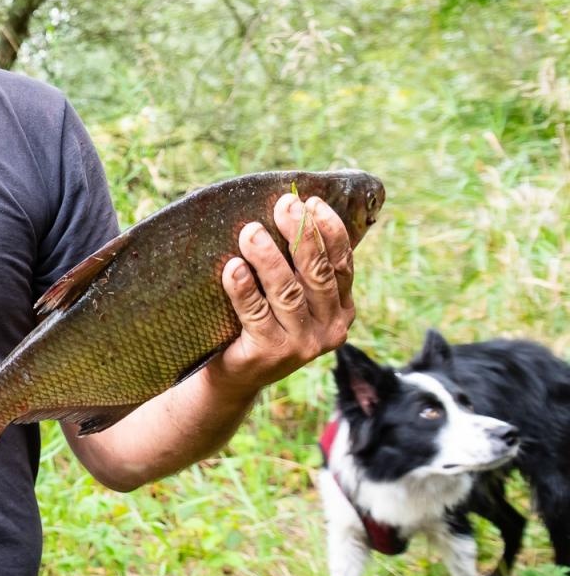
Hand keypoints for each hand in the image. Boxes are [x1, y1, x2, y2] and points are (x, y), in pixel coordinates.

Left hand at [208, 192, 354, 397]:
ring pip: (288, 292)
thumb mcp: (287, 297)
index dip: (329, 230)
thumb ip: (296, 266)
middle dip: (301, 236)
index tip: (310, 201)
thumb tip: (287, 208)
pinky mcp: (270, 354)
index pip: (343, 264)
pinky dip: (243, 289)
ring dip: (268, 258)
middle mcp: (329, 328)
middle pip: (318, 274)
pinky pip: (255, 314)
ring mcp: (301, 345)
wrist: (235, 374)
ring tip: (250, 232)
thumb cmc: (260, 322)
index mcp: (340, 309)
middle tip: (283, 207)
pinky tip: (233, 268)